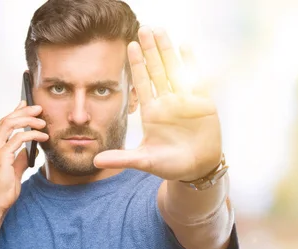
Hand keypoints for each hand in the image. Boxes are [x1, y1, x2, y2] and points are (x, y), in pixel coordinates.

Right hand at [0, 101, 48, 212]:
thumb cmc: (2, 191)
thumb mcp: (12, 171)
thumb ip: (18, 159)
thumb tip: (29, 149)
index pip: (1, 124)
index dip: (14, 112)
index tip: (26, 105)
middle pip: (5, 120)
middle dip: (23, 111)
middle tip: (39, 109)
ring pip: (10, 124)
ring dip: (28, 120)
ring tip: (43, 122)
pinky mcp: (0, 156)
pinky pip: (18, 138)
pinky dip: (32, 134)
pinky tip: (42, 137)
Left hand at [93, 26, 222, 180]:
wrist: (197, 170)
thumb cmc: (171, 165)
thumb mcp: (145, 160)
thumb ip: (122, 158)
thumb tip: (95, 160)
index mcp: (152, 112)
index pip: (142, 83)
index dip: (137, 65)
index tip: (129, 46)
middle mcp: (167, 103)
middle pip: (157, 71)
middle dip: (150, 50)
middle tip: (143, 29)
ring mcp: (185, 101)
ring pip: (174, 70)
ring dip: (168, 51)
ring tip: (161, 31)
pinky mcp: (202, 104)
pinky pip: (196, 80)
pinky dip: (191, 64)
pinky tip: (185, 47)